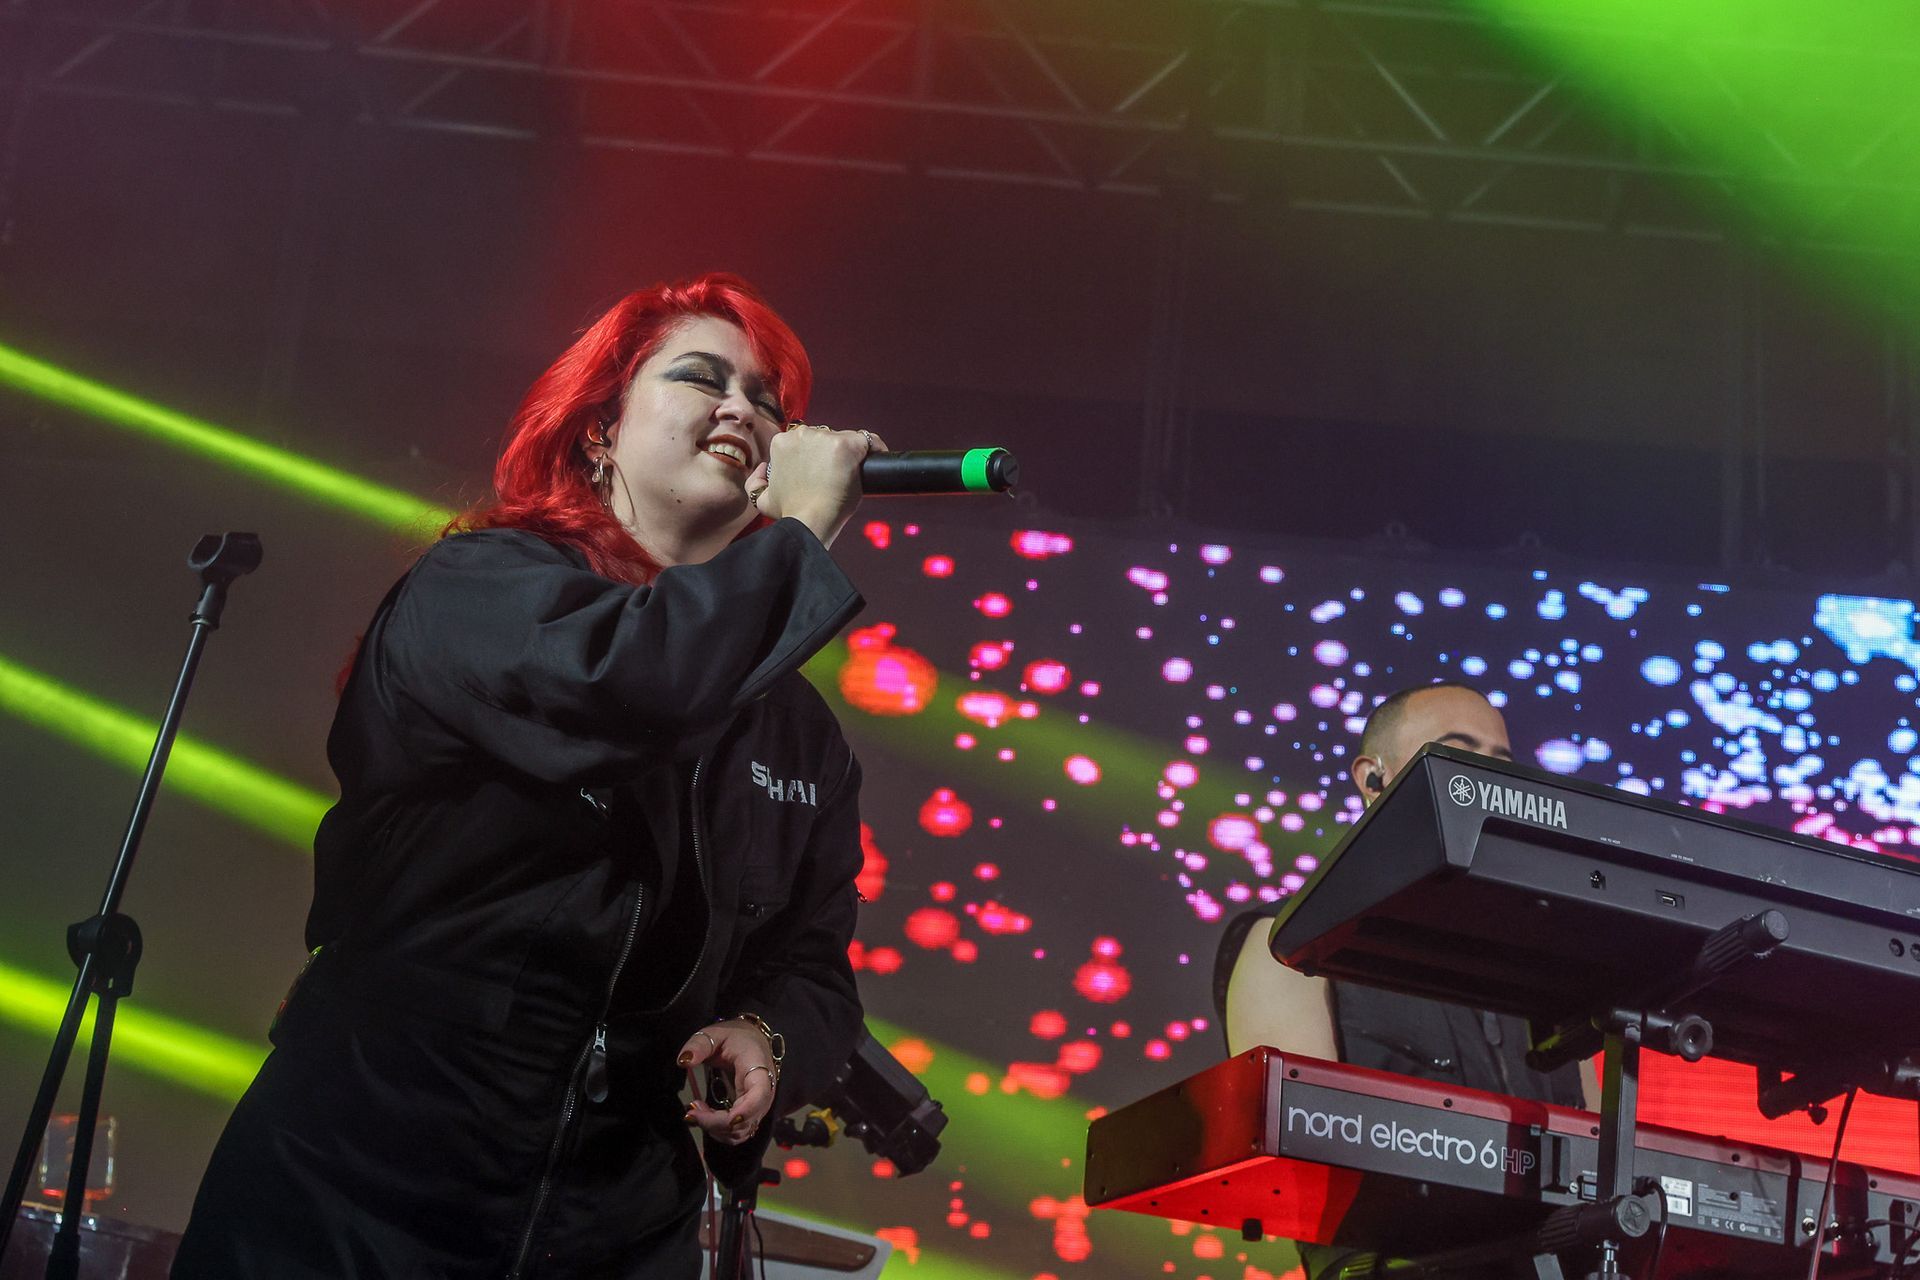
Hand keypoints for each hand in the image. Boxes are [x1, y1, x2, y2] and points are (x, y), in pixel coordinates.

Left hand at [676, 1021, 777, 1145]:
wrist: (752, 1041)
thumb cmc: (735, 1037)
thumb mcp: (715, 1034)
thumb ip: (698, 1045)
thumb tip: (683, 1061)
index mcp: (760, 1071)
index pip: (758, 1098)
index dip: (739, 1114)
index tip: (708, 1113)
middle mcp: (765, 1094)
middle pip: (745, 1122)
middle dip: (714, 1123)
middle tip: (691, 1109)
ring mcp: (760, 1107)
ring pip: (740, 1133)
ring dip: (714, 1128)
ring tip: (696, 1108)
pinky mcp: (751, 1115)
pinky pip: (737, 1133)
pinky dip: (718, 1130)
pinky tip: (704, 1114)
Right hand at [747, 424, 887, 548]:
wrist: (809, 522)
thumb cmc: (790, 513)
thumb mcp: (762, 499)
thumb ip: (756, 482)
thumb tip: (763, 468)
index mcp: (782, 442)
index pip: (807, 441)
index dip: (817, 457)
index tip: (824, 474)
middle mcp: (802, 434)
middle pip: (826, 438)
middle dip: (831, 455)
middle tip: (836, 479)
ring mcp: (825, 438)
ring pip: (845, 439)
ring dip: (850, 455)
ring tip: (851, 477)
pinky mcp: (846, 445)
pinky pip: (868, 440)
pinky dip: (875, 449)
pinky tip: (875, 460)